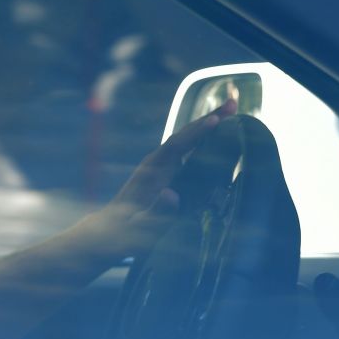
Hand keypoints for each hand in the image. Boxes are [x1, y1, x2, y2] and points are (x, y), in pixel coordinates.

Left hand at [83, 99, 237, 261]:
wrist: (105, 234)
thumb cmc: (123, 234)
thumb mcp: (140, 229)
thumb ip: (156, 212)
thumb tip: (171, 194)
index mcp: (151, 174)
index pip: (177, 147)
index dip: (196, 133)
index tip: (217, 119)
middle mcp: (154, 165)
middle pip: (183, 136)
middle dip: (207, 120)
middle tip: (233, 103)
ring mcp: (157, 168)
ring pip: (185, 141)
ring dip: (205, 126)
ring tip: (229, 112)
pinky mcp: (161, 175)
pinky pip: (184, 151)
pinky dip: (199, 140)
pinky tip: (213, 138)